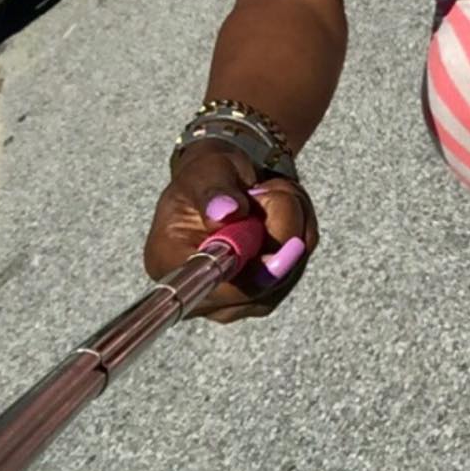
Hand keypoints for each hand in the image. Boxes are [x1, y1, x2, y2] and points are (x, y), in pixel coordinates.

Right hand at [144, 140, 318, 324]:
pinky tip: (278, 211)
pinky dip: (301, 228)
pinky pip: (301, 262)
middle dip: (277, 226)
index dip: (245, 271)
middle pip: (260, 283)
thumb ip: (214, 191)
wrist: (228, 181)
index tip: (269, 235)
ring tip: (268, 195)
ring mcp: (238, 300)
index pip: (209, 286)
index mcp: (168, 264)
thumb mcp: (207, 170)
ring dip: (292, 221)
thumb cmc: (209, 175)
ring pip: (289, 268)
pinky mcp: (269, 293)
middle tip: (267, 190)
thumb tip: (226, 213)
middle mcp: (201, 294)